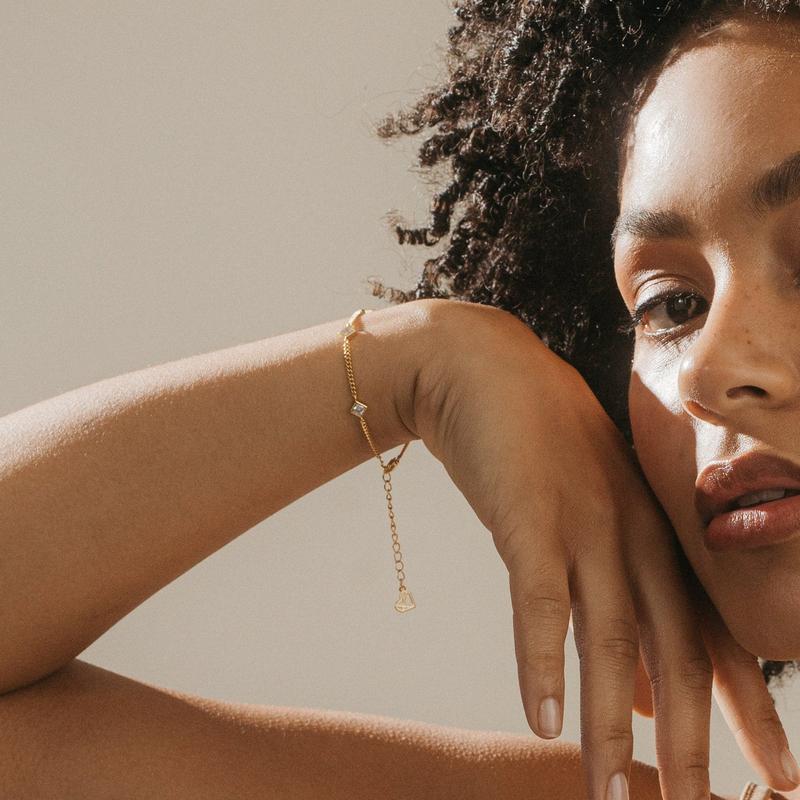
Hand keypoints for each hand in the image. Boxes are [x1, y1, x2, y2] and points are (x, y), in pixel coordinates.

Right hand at [408, 300, 793, 799]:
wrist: (481, 369)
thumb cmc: (534, 446)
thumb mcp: (588, 517)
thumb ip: (618, 602)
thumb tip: (638, 694)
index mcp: (655, 532)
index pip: (713, 633)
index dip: (747, 709)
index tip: (775, 774)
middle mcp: (633, 532)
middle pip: (676, 651)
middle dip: (694, 743)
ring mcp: (584, 521)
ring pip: (611, 638)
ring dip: (609, 727)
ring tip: (611, 798)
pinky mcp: (528, 515)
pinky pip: (540, 600)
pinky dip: (541, 662)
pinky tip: (542, 722)